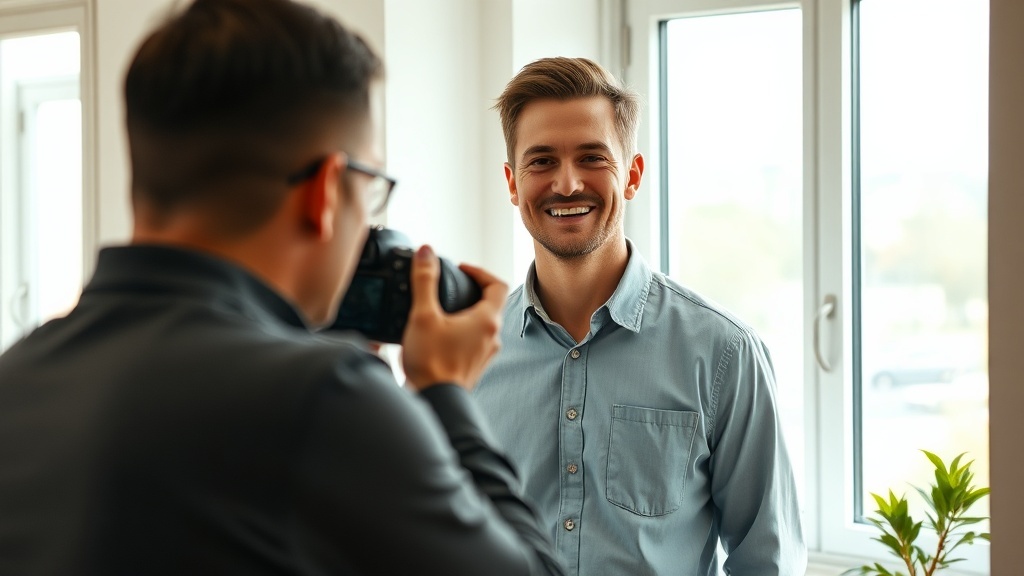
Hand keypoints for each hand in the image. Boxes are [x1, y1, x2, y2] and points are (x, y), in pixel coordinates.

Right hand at [401, 245, 507, 390]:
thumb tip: (426, 252)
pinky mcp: (474, 366)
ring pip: (482, 324)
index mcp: (487, 320)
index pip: (497, 284)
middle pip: (490, 304)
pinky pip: (473, 341)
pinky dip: (461, 331)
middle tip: (448, 287)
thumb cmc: (431, 362)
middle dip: (470, 291)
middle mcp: (492, 336)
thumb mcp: (423, 315)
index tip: (460, 269)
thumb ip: (425, 281)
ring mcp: (485, 353)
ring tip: (441, 310)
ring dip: (466, 312)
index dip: (480, 271)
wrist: (435, 402)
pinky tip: (439, 334)